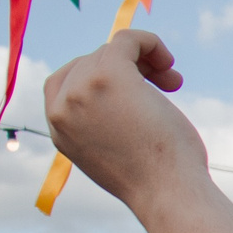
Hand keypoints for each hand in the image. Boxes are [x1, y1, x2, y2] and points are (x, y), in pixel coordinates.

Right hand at [42, 29, 208, 208]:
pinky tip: (170, 62)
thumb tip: (114, 100)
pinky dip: (149, 42)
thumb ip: (100, 122)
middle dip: (131, 70)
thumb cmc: (156, 179)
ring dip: (146, 62)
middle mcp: (62, 107)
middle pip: (91, 62)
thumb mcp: (115, 150)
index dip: (102, 79)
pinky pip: (126, 39)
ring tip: (173, 81)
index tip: (138, 93)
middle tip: (167, 87)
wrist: (168, 193)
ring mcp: (81, 89)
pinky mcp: (108, 74)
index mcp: (58, 128)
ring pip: (111, 52)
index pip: (66, 81)